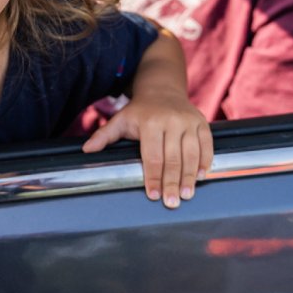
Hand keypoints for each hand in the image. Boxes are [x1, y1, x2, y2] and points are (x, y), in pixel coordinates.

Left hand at [81, 90, 212, 208]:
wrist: (163, 90)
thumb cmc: (140, 111)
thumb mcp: (120, 120)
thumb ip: (104, 136)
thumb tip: (86, 150)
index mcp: (150, 122)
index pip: (152, 156)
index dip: (153, 177)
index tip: (153, 195)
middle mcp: (172, 121)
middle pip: (173, 158)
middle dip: (172, 183)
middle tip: (172, 203)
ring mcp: (189, 122)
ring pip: (192, 154)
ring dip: (190, 177)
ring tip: (187, 195)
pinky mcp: (202, 123)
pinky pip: (207, 146)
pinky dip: (205, 162)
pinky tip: (201, 177)